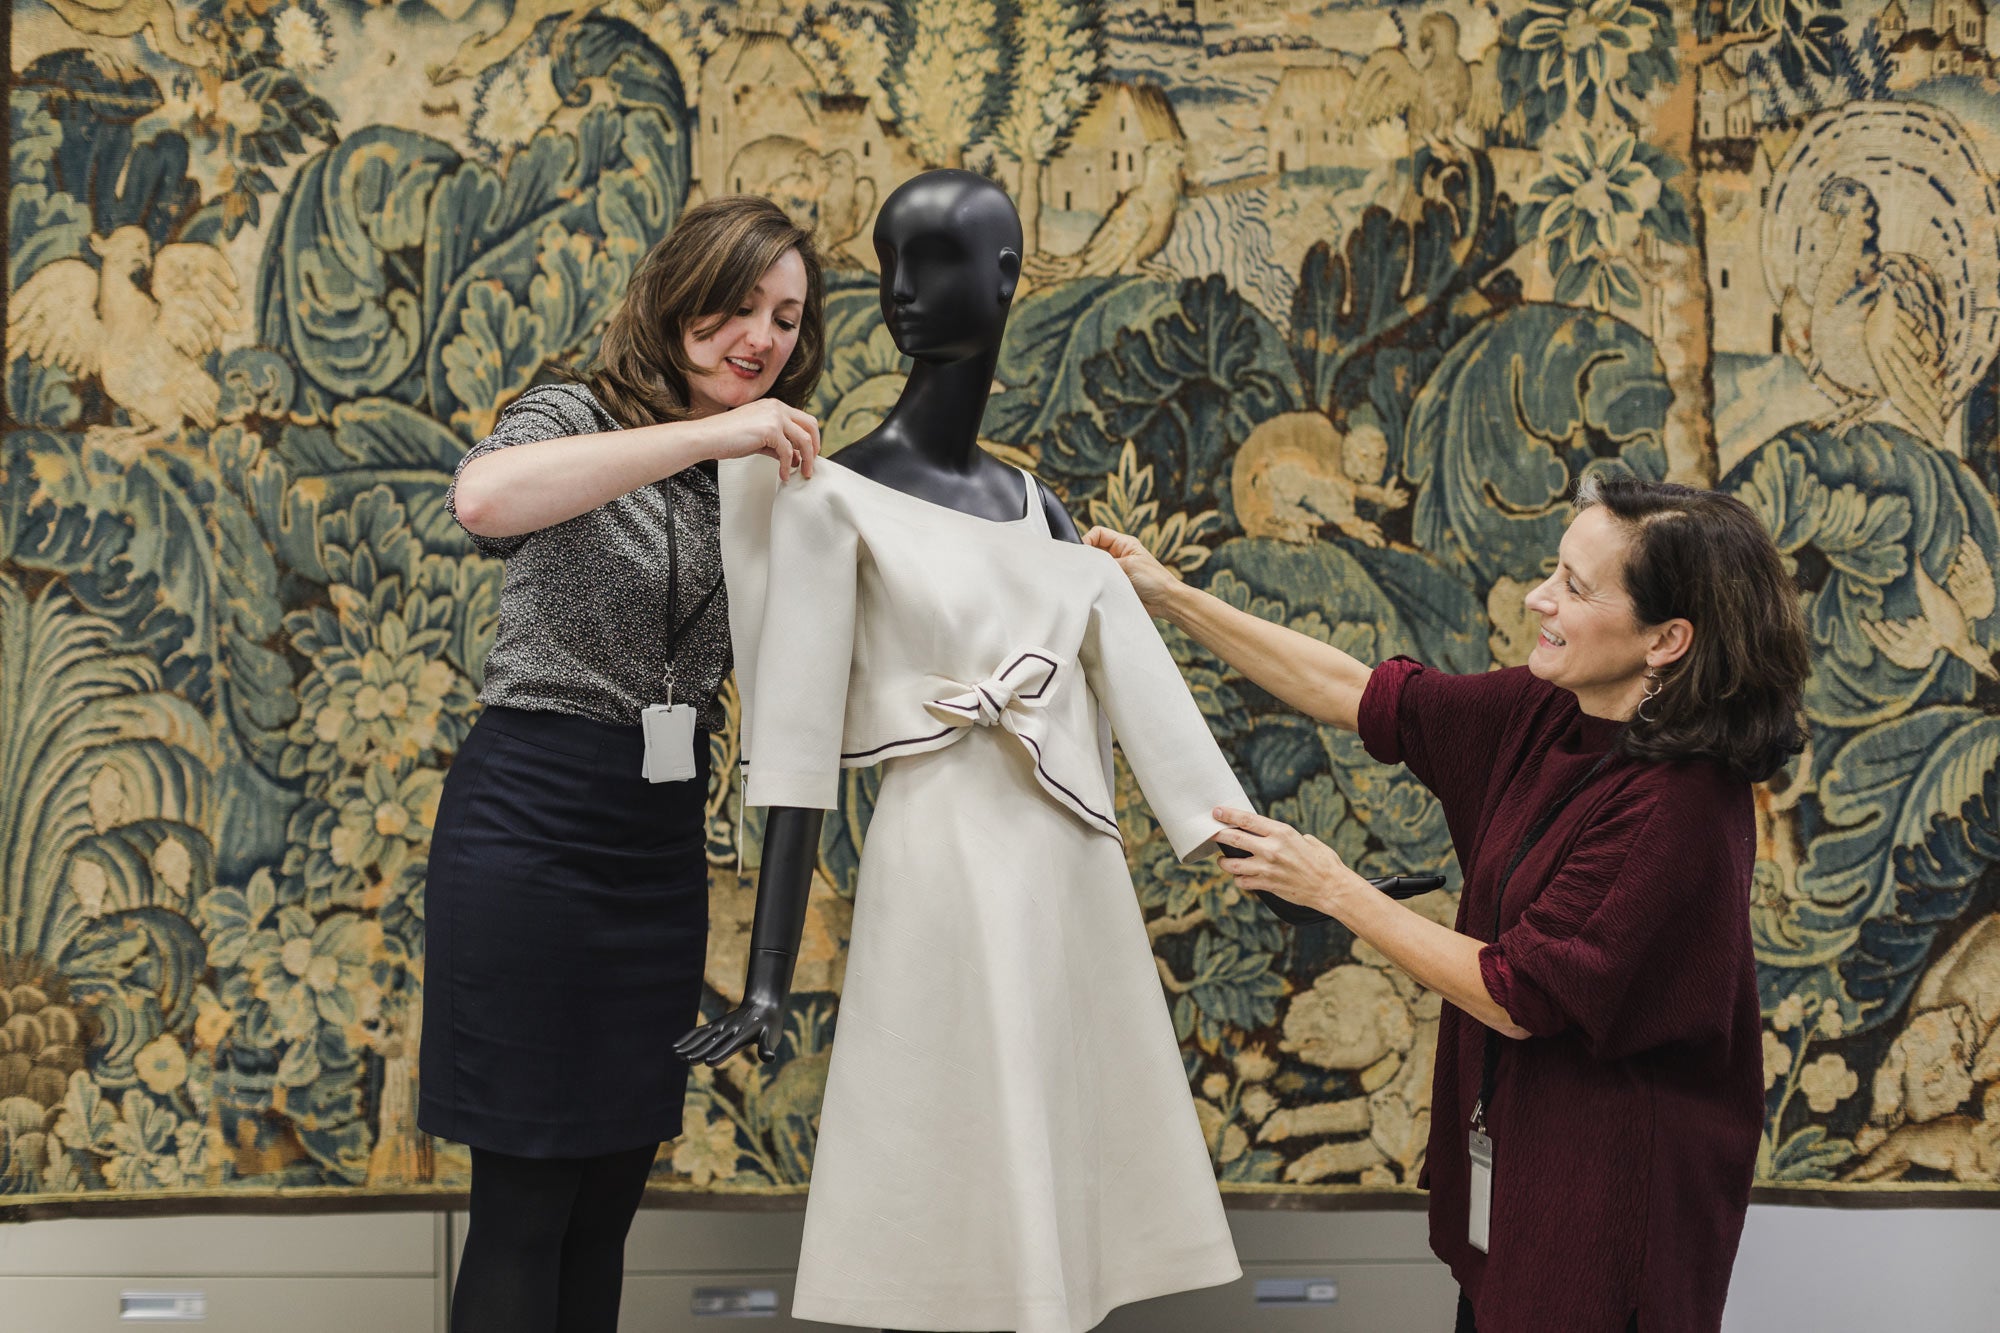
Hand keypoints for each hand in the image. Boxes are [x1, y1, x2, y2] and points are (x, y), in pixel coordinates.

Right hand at [672, 996, 784, 1065]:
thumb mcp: (772, 1036)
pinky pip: (699, 1032)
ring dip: (690, 1045)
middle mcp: (730, 1029)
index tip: (708, 1062)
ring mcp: (721, 1026)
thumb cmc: (769, 1025)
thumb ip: (767, 1047)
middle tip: (689, 1060)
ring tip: (677, 1055)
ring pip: (703, 1036)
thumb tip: (770, 1059)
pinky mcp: (715, 1025)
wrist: (763, 1005)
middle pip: (713, 1041)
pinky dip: (688, 1038)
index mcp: (744, 1033)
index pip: (730, 1045)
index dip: (720, 1053)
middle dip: (701, 1051)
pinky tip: (676, 1048)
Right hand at [695, 399, 820, 480]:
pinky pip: (788, 452)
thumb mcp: (757, 440)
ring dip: (806, 460)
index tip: (809, 454)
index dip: (811, 438)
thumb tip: (794, 457)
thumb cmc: (726, 438)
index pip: (803, 419)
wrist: (708, 437)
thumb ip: (777, 445)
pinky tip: (783, 475)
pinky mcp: (771, 429)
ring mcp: (775, 416)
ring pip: (804, 440)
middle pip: (811, 425)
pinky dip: (787, 466)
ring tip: (803, 473)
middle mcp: (776, 407)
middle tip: (811, 464)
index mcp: (773, 406)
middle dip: (815, 446)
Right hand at [1084, 525, 1180, 617]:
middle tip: (1085, 567)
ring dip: (1093, 572)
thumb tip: (1088, 561)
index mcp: (1123, 544)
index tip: (1082, 553)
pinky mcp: (1115, 585)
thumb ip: (1107, 561)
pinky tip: (1097, 589)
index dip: (1087, 539)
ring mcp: (1115, 571)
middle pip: (1093, 550)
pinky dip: (1096, 585)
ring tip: (1093, 579)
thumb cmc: (1154, 579)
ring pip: (1095, 567)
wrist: (1165, 602)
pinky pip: (1099, 582)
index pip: (1098, 533)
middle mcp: (1118, 555)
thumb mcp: (1130, 564)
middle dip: (1088, 557)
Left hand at [1210, 806, 1362, 917]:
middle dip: (1217, 835)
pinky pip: (1242, 882)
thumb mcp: (1306, 840)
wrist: (1331, 888)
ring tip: (1223, 860)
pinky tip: (1241, 877)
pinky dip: (1239, 879)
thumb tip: (1274, 834)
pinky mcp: (1267, 885)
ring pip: (1231, 864)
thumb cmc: (1323, 862)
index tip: (1216, 811)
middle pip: (1233, 839)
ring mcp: (1267, 868)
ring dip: (1224, 862)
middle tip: (1209, 833)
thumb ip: (1287, 836)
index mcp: (1281, 832)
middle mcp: (1271, 849)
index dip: (1228, 814)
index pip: (1247, 820)